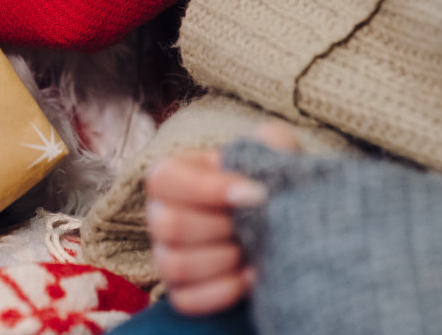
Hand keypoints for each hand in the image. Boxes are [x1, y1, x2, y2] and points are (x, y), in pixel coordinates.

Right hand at [145, 123, 301, 315]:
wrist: (280, 223)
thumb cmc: (268, 184)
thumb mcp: (273, 154)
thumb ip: (268, 142)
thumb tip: (261, 151)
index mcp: (173, 175)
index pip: (163, 178)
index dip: (207, 188)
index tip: (254, 193)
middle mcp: (160, 215)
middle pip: (168, 224)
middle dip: (220, 226)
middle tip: (253, 223)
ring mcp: (167, 256)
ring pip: (175, 264)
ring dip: (223, 258)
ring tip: (252, 249)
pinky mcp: (182, 291)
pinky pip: (187, 299)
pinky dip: (224, 290)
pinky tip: (252, 275)